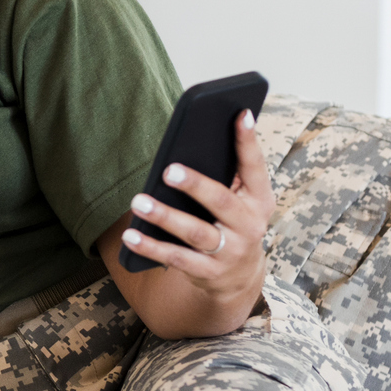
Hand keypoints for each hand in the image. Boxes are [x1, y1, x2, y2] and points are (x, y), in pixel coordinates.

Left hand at [111, 109, 273, 335]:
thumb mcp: (242, 200)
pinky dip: (151, 247)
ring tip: (139, 202)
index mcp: (259, 199)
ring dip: (164, 217)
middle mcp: (249, 225)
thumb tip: (195, 140)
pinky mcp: (208, 272)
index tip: (239, 114)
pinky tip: (131, 235)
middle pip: (220, 201)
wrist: (240, 277)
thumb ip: (227, 175)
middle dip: (194, 185)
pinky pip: (176, 258)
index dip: (248, 141)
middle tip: (169, 170)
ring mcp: (229, 251)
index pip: (255, 166)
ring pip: (194, 232)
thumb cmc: (233, 223)